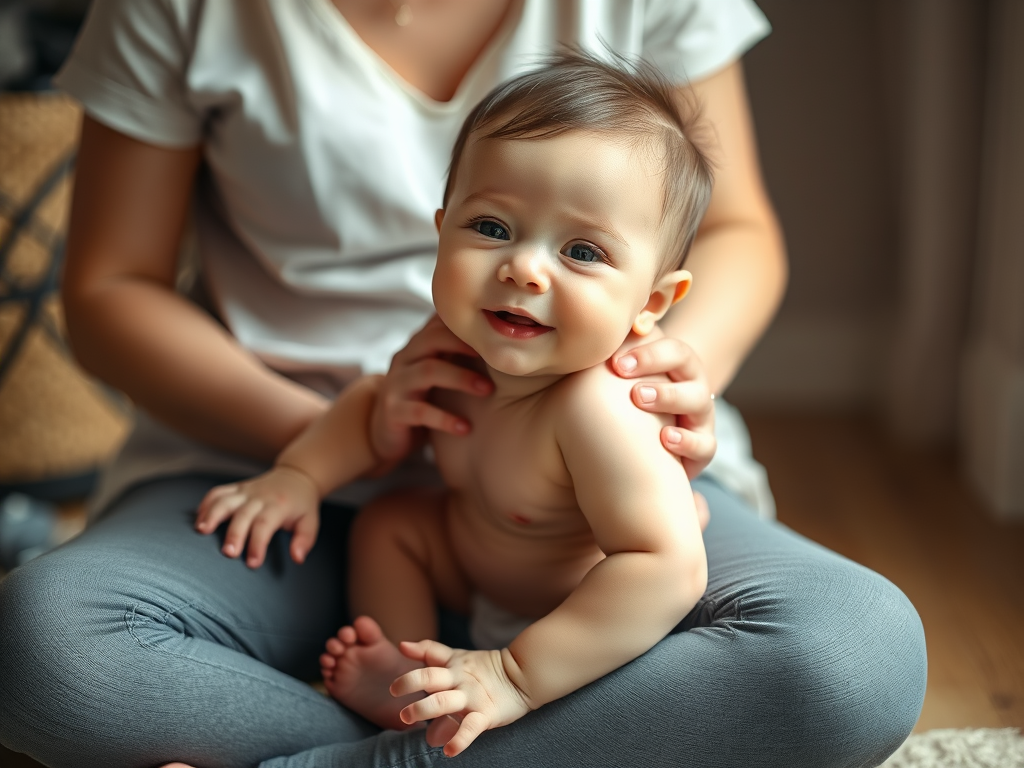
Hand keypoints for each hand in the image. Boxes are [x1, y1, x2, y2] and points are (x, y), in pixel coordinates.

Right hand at [195, 465, 319, 566]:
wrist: (296, 476)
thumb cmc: (301, 505)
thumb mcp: (310, 522)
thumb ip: (304, 540)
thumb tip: (297, 558)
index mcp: (278, 506)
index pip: (266, 525)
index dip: (258, 544)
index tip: (253, 563)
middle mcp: (259, 497)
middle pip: (243, 515)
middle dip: (234, 534)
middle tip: (228, 553)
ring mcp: (245, 491)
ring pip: (225, 500)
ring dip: (212, 514)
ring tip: (201, 531)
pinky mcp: (236, 488)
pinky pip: (217, 492)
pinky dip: (205, 504)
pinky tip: (197, 520)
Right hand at [371, 315, 491, 461]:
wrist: (384, 433)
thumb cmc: (422, 399)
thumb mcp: (437, 373)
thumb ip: (457, 355)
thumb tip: (499, 339)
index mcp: (418, 346)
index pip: (439, 323)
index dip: (466, 326)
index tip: (496, 333)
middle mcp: (405, 359)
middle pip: (432, 339)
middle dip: (465, 346)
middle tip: (495, 359)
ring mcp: (396, 384)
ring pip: (428, 371)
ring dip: (461, 378)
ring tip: (487, 390)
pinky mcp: (393, 411)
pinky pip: (420, 411)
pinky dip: (445, 419)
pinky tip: (466, 427)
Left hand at [391, 640, 531, 756]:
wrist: (523, 675)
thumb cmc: (486, 671)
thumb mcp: (460, 661)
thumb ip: (434, 663)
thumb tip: (404, 650)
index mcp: (453, 665)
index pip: (431, 654)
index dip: (414, 652)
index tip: (398, 657)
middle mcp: (459, 679)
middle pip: (430, 677)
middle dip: (409, 683)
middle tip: (394, 692)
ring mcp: (471, 697)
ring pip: (443, 702)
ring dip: (423, 708)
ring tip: (406, 716)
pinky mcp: (485, 714)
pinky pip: (470, 728)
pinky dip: (459, 740)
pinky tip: (447, 751)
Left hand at [613, 337, 715, 478]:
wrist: (652, 446)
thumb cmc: (634, 404)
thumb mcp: (626, 382)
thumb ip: (613, 361)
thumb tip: (584, 345)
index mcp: (678, 365)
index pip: (672, 348)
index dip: (647, 353)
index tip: (615, 362)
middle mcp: (693, 386)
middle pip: (689, 364)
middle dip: (655, 363)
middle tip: (621, 372)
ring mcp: (701, 417)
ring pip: (699, 401)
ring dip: (669, 396)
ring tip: (639, 399)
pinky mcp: (703, 447)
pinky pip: (705, 445)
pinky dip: (687, 442)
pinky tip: (665, 439)